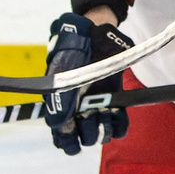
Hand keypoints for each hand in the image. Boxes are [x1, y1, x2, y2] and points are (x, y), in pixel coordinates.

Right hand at [40, 11, 134, 152]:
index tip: (72, 141)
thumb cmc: (72, 47)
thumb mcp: (62, 68)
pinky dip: (119, 126)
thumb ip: (59, 97)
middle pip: (81, 136)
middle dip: (86, 133)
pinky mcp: (114, 101)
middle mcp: (78, 108)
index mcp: (60, 102)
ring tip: (103, 117)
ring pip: (99, 133)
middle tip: (90, 118)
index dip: (66, 140)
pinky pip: (118, 125)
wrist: (95, 32)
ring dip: (102, 130)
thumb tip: (56, 125)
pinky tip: (116, 117)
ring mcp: (96, 105)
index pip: (61, 133)